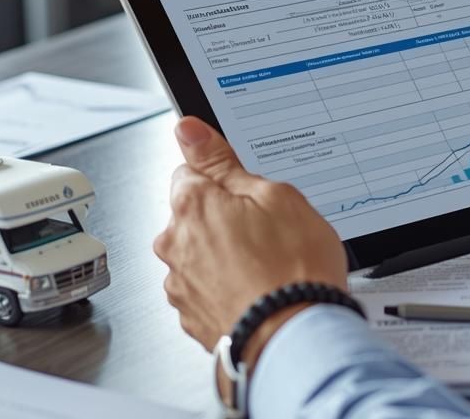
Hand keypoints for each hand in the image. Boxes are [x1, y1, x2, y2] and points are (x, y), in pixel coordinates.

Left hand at [153, 118, 348, 380]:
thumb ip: (223, 161)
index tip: (245, 187)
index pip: (189, 169)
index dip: (224, 176)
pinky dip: (227, 287)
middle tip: (269, 229)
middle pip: (195, 214)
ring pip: (200, 253)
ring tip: (269, 266)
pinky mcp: (192, 317)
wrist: (294, 338)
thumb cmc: (292, 270)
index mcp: (191, 204)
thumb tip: (189, 130)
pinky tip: (259, 290)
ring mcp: (180, 284)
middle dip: (225, 217)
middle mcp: (174, 244)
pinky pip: (207, 289)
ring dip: (225, 255)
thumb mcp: (275, 195)